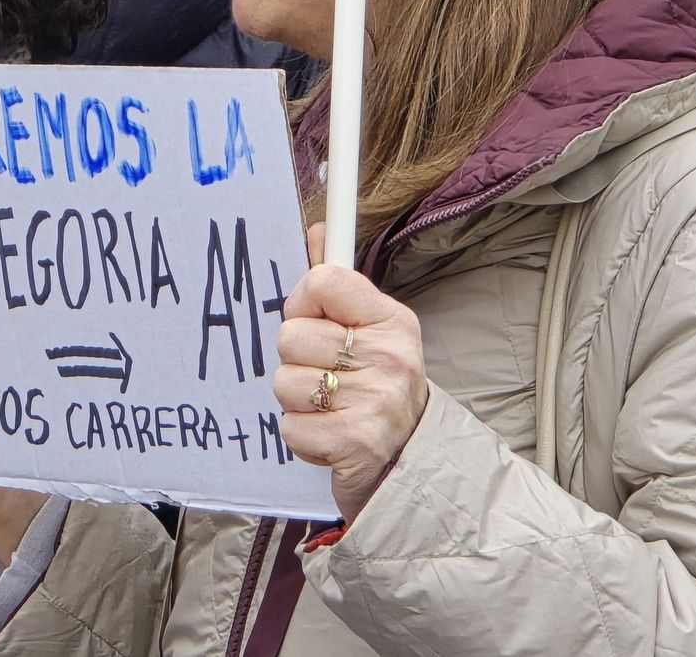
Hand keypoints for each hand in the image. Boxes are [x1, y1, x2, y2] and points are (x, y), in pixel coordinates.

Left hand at [274, 224, 429, 522]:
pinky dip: (302, 436)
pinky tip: (329, 435)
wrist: (411, 463)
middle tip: (326, 375)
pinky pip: (289, 427)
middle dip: (296, 360)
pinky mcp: (354, 443)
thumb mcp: (371, 330)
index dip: (302, 303)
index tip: (315, 322)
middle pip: (291, 335)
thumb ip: (338, 285)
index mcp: (392, 321)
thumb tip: (319, 232)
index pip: (322, 281)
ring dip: (297, 401)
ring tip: (329, 408)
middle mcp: (389, 357)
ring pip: (283, 382)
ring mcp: (375, 401)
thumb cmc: (380, 388)